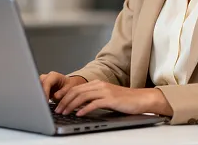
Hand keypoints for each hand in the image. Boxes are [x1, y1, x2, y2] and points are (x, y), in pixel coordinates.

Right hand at [40, 71, 86, 100]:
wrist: (69, 85)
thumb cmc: (70, 86)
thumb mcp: (69, 88)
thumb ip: (63, 92)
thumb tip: (55, 96)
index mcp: (54, 76)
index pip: (46, 83)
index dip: (45, 92)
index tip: (44, 101)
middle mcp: (47, 77)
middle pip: (39, 84)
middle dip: (39, 94)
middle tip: (41, 104)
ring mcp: (43, 82)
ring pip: (37, 88)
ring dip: (38, 96)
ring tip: (41, 105)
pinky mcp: (41, 87)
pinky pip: (37, 92)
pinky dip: (39, 98)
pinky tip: (41, 104)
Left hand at [54, 80, 172, 116]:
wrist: (140, 98)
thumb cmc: (124, 99)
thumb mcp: (106, 96)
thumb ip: (94, 98)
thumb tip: (78, 105)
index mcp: (98, 83)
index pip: (77, 88)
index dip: (65, 95)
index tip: (57, 102)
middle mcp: (100, 85)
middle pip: (77, 91)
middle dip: (65, 101)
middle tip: (57, 110)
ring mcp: (105, 91)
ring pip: (83, 96)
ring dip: (71, 105)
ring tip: (64, 113)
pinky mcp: (111, 99)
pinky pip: (94, 104)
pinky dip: (84, 109)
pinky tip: (78, 114)